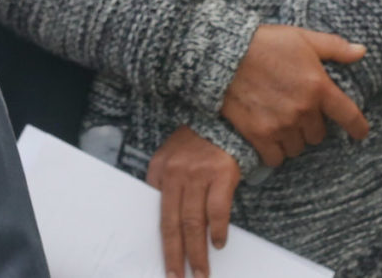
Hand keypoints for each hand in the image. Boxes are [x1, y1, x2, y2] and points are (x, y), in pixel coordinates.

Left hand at [148, 126, 240, 277]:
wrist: (225, 118)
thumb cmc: (197, 142)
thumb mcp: (170, 156)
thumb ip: (165, 184)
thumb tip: (169, 221)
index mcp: (158, 170)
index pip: (156, 213)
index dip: (161, 242)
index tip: (165, 263)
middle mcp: (175, 173)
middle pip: (172, 224)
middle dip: (174, 256)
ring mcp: (199, 174)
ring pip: (194, 222)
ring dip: (197, 251)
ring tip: (200, 272)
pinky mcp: (222, 174)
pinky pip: (218, 209)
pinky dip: (218, 230)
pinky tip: (218, 244)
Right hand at [217, 24, 369, 165]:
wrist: (225, 55)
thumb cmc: (265, 43)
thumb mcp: (303, 38)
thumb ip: (335, 47)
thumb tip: (361, 52)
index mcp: (318, 86)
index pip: (348, 115)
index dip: (358, 127)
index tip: (360, 133)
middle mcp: (303, 110)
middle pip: (318, 135)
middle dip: (311, 126)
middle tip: (298, 112)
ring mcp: (281, 125)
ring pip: (298, 147)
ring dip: (293, 139)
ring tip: (282, 123)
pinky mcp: (259, 135)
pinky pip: (276, 157)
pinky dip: (274, 151)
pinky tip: (268, 137)